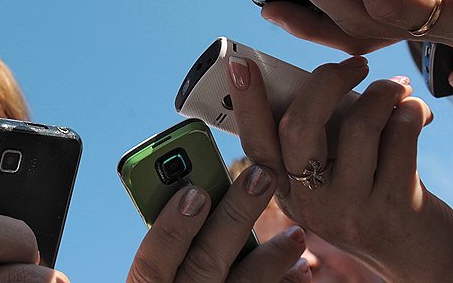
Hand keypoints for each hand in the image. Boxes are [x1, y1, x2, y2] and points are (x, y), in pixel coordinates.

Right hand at [128, 168, 309, 282]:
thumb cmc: (173, 280)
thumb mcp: (159, 268)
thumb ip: (169, 241)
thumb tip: (195, 193)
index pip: (152, 261)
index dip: (171, 227)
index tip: (193, 192)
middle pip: (205, 263)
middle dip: (234, 217)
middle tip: (259, 179)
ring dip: (272, 256)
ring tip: (295, 233)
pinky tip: (300, 267)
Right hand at [225, 56, 452, 281]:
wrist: (422, 260)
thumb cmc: (373, 201)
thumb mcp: (329, 182)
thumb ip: (318, 140)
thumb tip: (325, 78)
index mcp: (286, 190)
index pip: (256, 143)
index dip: (246, 102)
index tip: (240, 64)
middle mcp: (311, 204)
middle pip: (299, 126)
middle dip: (326, 81)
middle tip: (354, 65)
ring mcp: (352, 209)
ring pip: (358, 126)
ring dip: (382, 93)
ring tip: (396, 89)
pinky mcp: (395, 208)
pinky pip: (400, 138)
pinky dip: (412, 112)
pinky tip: (417, 112)